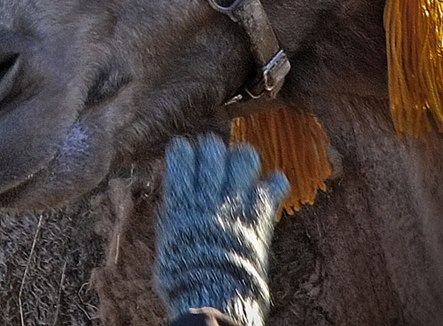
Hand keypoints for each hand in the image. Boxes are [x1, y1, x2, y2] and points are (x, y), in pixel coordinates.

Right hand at [155, 134, 288, 325]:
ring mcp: (235, 201)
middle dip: (213, 151)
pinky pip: (275, 184)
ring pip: (245, 156)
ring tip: (240, 173)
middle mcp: (208, 192)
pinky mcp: (259, 215)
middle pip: (213, 145)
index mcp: (180, 196)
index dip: (185, 151)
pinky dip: (274, 184)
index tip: (187, 161)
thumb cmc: (181, 273)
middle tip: (215, 165)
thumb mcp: (167, 235)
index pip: (181, 149)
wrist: (211, 296)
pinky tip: (269, 189)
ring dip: (242, 161)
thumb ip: (173, 208)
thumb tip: (174, 190)